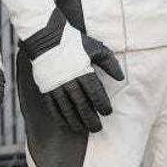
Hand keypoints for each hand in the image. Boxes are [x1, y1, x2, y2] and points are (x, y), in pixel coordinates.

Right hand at [24, 10, 123, 132]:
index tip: (107, 112)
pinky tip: (65, 124)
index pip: (96, 94)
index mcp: (83, 71)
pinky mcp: (45, 87)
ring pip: (66, 108)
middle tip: (97, 128)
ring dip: (75, 121)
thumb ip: (109, 63)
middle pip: (82, 105)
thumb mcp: (95, 48)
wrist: (46, 37)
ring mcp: (56, 85)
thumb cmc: (74, 43)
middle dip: (90, 119)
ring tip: (82, 129)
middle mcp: (69, 81)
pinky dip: (59, 116)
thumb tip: (121, 78)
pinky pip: (52, 106)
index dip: (103, 106)